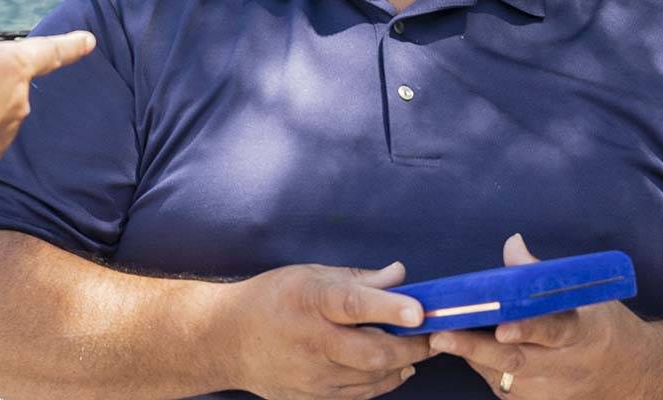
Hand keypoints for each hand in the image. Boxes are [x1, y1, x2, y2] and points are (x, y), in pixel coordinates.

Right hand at [228, 261, 430, 399]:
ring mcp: (311, 376)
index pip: (353, 304)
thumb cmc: (273, 299)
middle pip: (372, 352)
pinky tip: (395, 368)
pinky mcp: (311, 398)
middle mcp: (311, 342)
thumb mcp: (311, 275)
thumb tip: (401, 275)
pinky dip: (383, 382)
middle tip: (435, 334)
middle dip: (412, 346)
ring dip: (403, 365)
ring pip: (371, 379)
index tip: (419, 309)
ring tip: (418, 348)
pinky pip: (359, 395)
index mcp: (310, 301)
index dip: (389, 307)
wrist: (227, 340)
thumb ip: (359, 279)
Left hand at [429, 234, 644, 398]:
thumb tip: (512, 244)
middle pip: (516, 361)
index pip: (554, 330)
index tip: (502, 327)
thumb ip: (544, 274)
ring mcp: (550, 392)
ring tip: (441, 334)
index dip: (528, 329)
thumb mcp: (586, 296)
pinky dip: (481, 366)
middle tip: (441, 335)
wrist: (632, 375)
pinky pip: (500, 386)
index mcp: (585, 334)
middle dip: (475, 348)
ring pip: (502, 375)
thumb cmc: (606, 327)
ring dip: (470, 355)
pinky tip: (464, 348)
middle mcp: (566, 368)